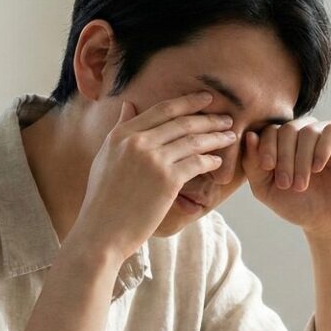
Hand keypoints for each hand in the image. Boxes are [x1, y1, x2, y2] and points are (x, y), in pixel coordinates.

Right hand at [68, 91, 236, 260]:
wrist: (101, 230)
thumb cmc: (103, 199)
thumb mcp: (105, 156)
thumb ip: (120, 129)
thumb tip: (128, 104)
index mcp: (122, 134)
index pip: (161, 109)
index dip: (188, 102)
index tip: (205, 99)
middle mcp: (137, 142)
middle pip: (182, 122)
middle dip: (208, 118)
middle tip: (226, 117)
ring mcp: (153, 160)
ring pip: (193, 141)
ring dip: (215, 137)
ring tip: (230, 136)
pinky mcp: (167, 180)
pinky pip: (196, 163)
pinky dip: (210, 160)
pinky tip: (218, 161)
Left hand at [241, 117, 330, 234]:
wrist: (329, 221)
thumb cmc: (297, 205)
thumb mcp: (266, 189)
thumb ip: (253, 164)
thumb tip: (249, 136)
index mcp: (283, 141)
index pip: (270, 130)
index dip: (266, 146)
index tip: (268, 167)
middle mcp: (304, 132)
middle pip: (288, 129)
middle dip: (284, 156)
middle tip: (286, 183)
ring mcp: (325, 133)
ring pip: (308, 130)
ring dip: (301, 158)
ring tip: (301, 184)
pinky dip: (322, 148)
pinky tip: (317, 168)